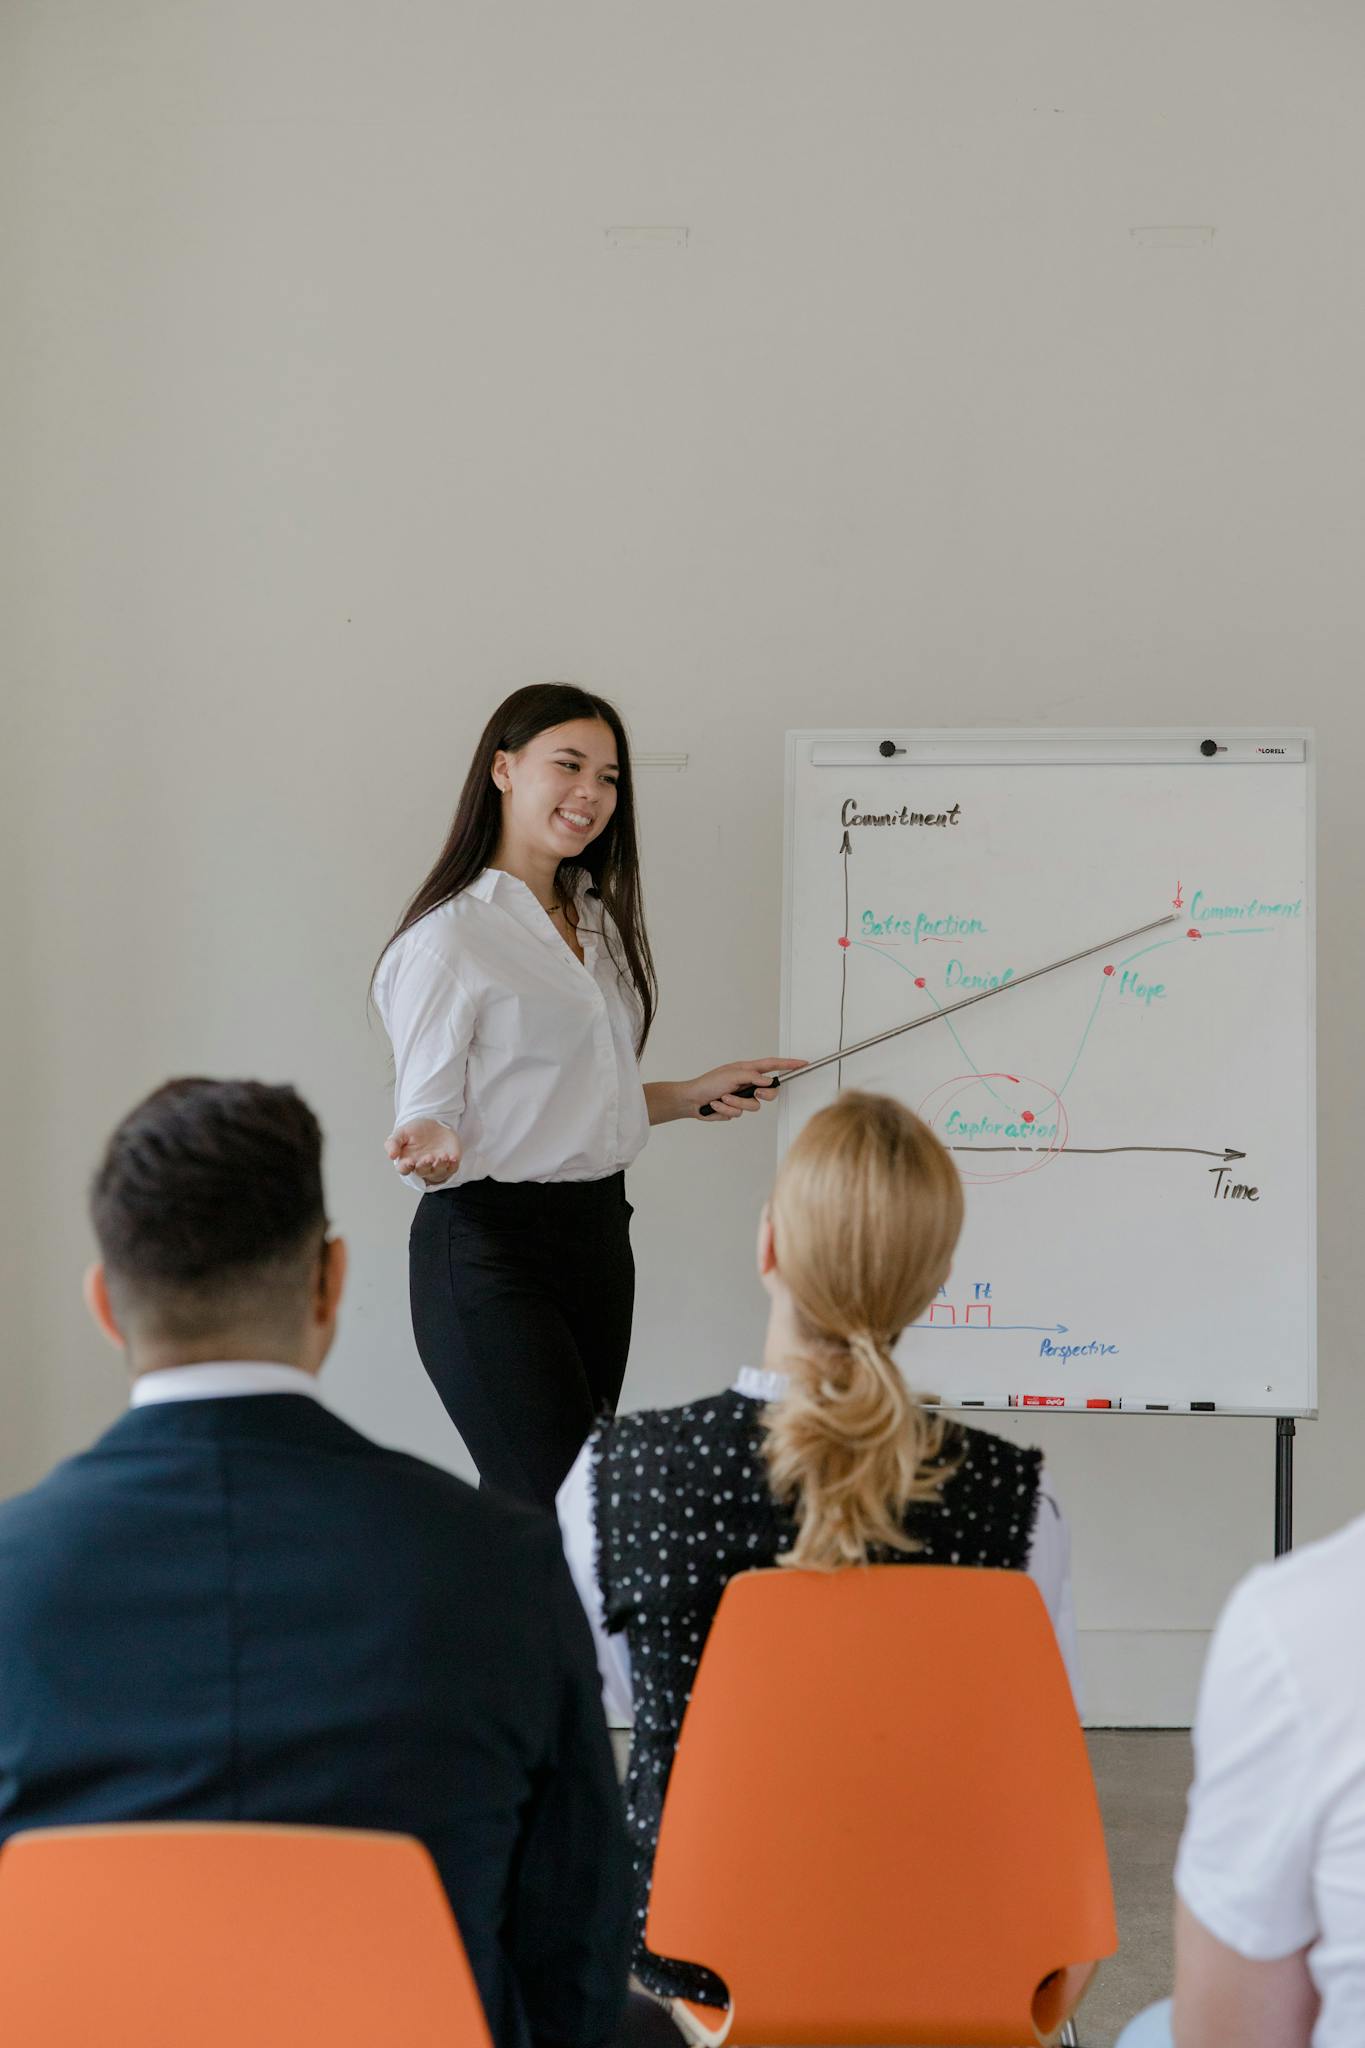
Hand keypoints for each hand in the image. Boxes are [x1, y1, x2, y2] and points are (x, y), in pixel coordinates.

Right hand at [386, 1119, 461, 1183]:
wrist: (435, 1123)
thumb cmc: (416, 1130)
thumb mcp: (402, 1132)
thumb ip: (394, 1143)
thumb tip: (391, 1155)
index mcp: (407, 1161)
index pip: (404, 1169)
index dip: (406, 1168)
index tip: (409, 1161)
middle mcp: (422, 1166)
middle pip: (422, 1172)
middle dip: (425, 1166)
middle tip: (428, 1157)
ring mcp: (436, 1166)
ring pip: (437, 1173)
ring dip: (440, 1166)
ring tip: (442, 1156)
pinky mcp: (450, 1163)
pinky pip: (452, 1169)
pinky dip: (452, 1166)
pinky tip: (452, 1158)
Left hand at [680, 1058, 807, 1121]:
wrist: (692, 1101)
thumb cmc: (708, 1083)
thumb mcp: (731, 1075)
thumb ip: (752, 1077)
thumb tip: (768, 1081)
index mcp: (748, 1070)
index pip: (773, 1066)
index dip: (788, 1064)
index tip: (802, 1064)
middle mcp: (747, 1083)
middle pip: (769, 1092)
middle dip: (762, 1094)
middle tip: (754, 1092)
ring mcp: (742, 1097)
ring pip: (754, 1106)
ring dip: (736, 1103)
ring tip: (723, 1098)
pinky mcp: (736, 1109)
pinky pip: (740, 1113)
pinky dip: (727, 1110)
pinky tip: (717, 1104)